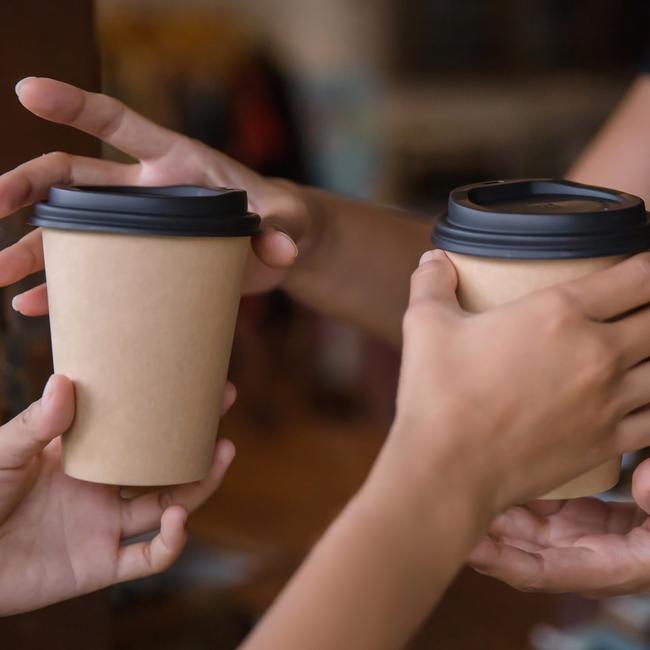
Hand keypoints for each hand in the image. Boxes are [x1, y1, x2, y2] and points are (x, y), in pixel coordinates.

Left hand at [0, 375, 235, 615]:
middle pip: (166, 464)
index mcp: (87, 457)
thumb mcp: (5, 452)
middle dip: (199, 436)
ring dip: (200, 484)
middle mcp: (104, 489)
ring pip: (169, 504)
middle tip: (224, 400)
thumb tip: (64, 380)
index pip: (137, 428)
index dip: (165, 406)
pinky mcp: (100, 565)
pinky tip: (180, 520)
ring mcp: (105, 527)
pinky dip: (172, 543)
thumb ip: (36, 424)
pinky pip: (148, 558)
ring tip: (222, 454)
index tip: (190, 376)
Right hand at [4, 76, 313, 315]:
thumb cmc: (280, 220)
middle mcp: (145, 190)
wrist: (277, 248)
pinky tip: (34, 305)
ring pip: (72, 231)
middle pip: (73, 179)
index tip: (27, 89)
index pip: (117, 124)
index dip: (75, 104)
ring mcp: (138, 229)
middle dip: (27, 186)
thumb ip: (283, 225)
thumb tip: (282, 249)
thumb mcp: (285, 219)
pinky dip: (64, 288)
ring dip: (32, 249)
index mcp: (174, 161)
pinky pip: (93, 273)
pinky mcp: (144, 265)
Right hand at [377, 250, 649, 515]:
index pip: (637, 276)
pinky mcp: (606, 441)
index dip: (648, 265)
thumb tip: (432, 260)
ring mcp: (608, 400)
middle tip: (638, 309)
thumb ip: (432, 283)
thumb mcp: (425, 324)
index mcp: (559, 313)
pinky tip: (642, 401)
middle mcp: (597, 352)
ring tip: (639, 353)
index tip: (642, 265)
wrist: (449, 467)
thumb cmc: (439, 394)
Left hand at [468, 458, 649, 597]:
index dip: (508, 564)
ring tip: (454, 491)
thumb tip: (642, 489)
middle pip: (528, 553)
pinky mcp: (586, 515)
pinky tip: (487, 476)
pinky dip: (515, 497)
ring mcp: (588, 534)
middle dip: (486, 539)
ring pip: (529, 530)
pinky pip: (542, 509)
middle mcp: (598, 555)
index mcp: (623, 564)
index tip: (471, 549)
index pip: (551, 573)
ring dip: (493, 515)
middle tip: (443, 511)